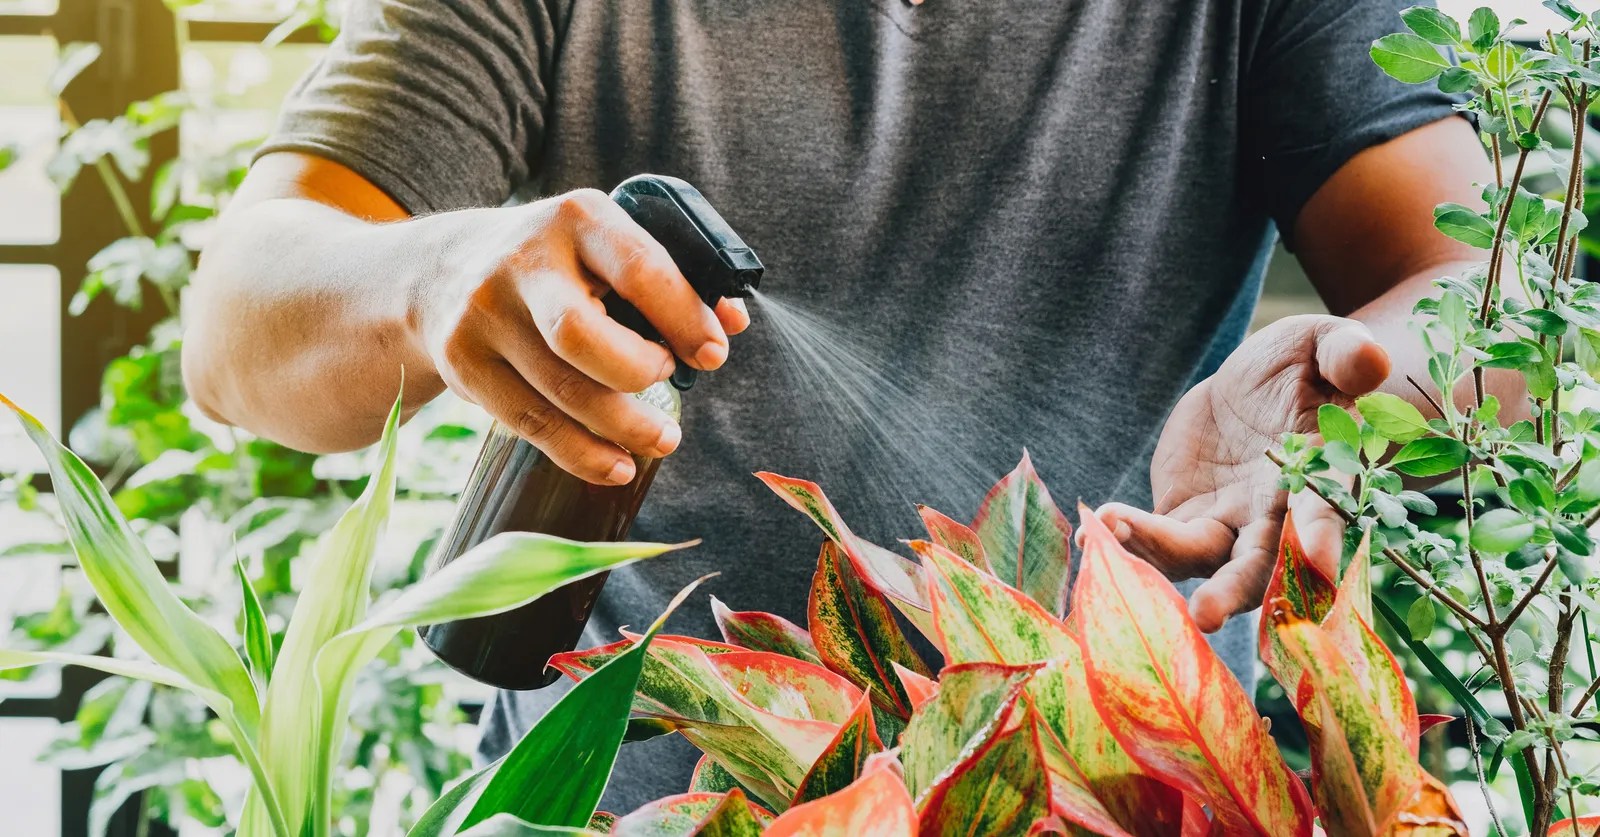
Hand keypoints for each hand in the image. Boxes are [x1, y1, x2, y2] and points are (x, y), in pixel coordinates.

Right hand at [411, 189, 749, 484]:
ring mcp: (484, 315)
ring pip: (560, 391)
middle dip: (639, 373)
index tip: (714, 354)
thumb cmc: (557, 263)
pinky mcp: (463, 364)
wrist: (442, 272)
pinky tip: (616, 464)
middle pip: (582, 337)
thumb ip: (670, 277)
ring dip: (622, 426)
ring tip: (662, 440)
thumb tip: (733, 322)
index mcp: (576, 218)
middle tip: (668, 380)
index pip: (640, 268)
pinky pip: (530, 423)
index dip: (685, 318)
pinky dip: (581, 453)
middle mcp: (522, 263)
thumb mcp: (604, 247)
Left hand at [1093, 314, 1390, 631]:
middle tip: (1204, 615)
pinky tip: (1088, 533)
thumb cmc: (1302, 366)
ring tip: (1106, 535)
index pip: (1325, 513)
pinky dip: (1127, 539)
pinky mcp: (1185, 521)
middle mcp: (1275, 520)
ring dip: (1155, 557)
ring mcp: (1226, 526)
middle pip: (1258, 567)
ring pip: (1195, 559)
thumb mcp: (1321, 346)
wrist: (1256, 387)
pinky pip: (1156, 542)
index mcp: (1320, 480)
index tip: (1317, 562)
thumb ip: (1344, 353)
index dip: (1322, 537)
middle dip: (1233, 592)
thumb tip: (1369, 359)